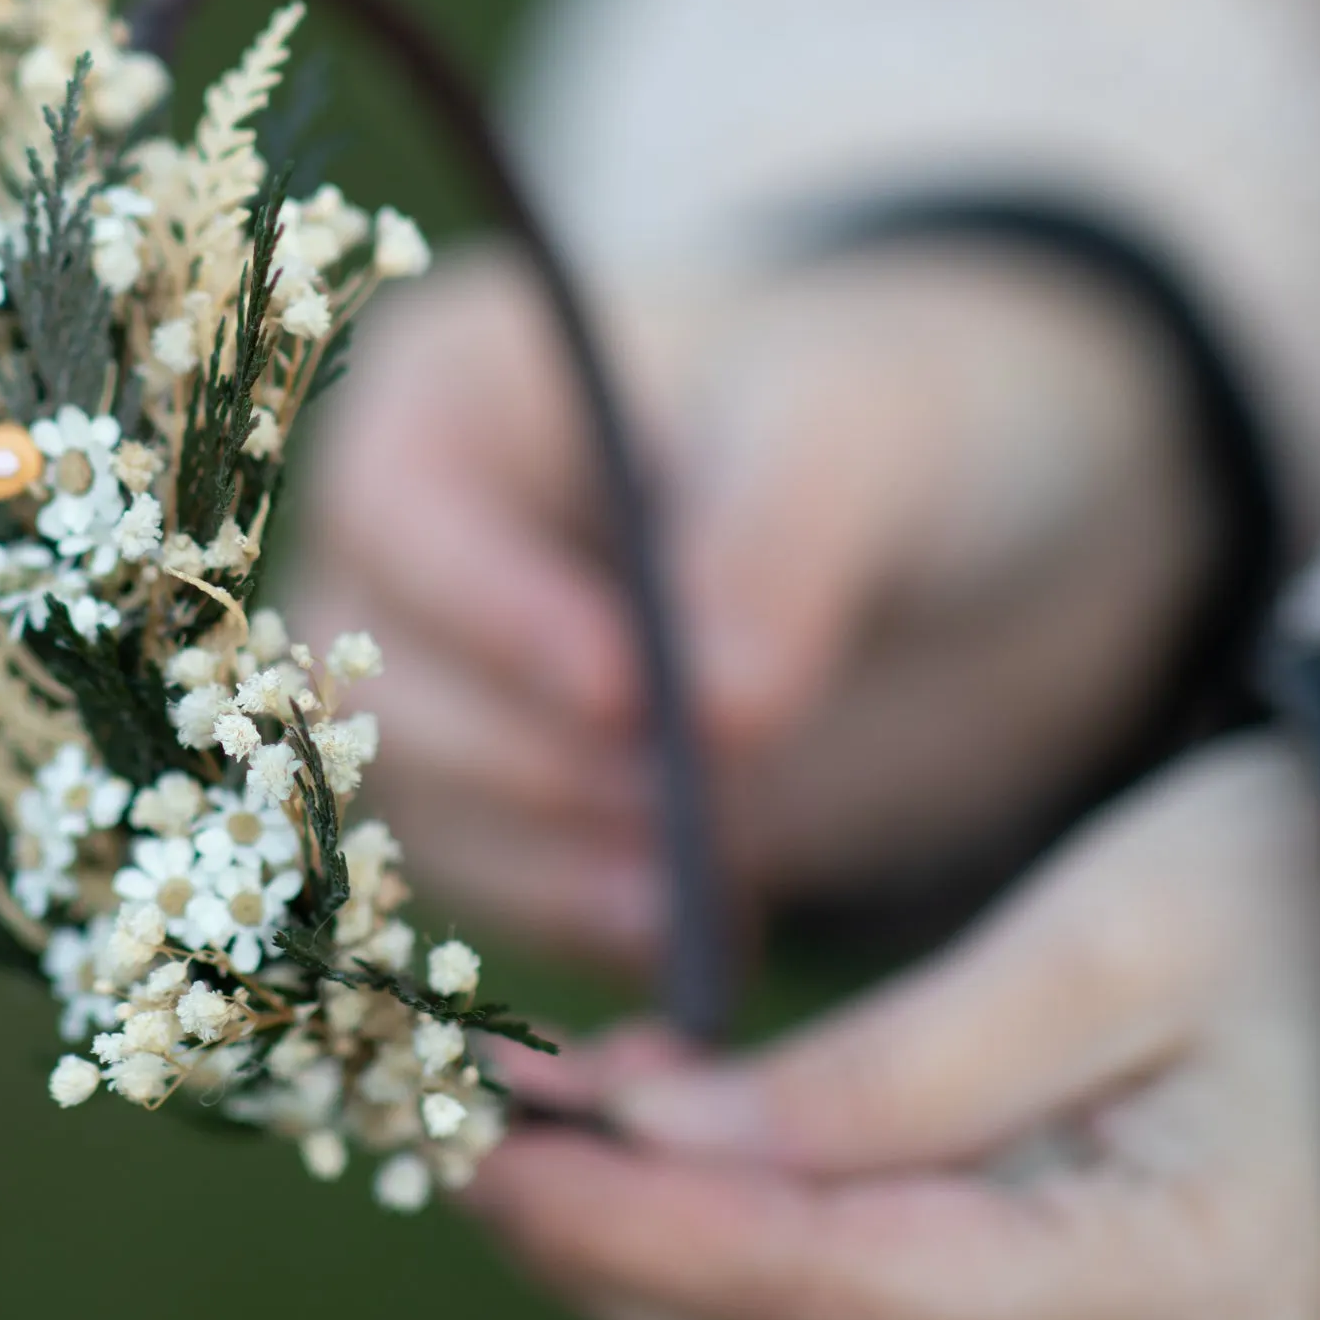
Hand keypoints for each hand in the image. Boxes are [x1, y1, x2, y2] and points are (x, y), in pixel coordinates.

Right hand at [285, 243, 1213, 967]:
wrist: (940, 540)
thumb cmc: (875, 421)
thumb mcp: (856, 434)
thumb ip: (785, 542)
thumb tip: (719, 709)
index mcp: (450, 390)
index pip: (396, 507)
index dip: (491, 611)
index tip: (628, 698)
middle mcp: (404, 540)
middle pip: (379, 675)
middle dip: (522, 760)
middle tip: (672, 814)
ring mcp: (435, 677)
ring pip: (415, 801)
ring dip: (543, 864)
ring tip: (683, 899)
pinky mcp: (490, 798)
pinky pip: (484, 881)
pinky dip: (575, 917)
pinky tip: (691, 929)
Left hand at [467, 738, 1319, 1319]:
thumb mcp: (1127, 931)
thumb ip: (896, 1066)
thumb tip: (668, 1139)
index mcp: (1207, 1298)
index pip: (836, 1295)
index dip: (638, 1228)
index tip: (483, 1148)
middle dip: (633, 1276)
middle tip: (481, 1153)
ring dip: (703, 1301)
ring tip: (573, 1162)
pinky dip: (811, 1313)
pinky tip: (727, 1203)